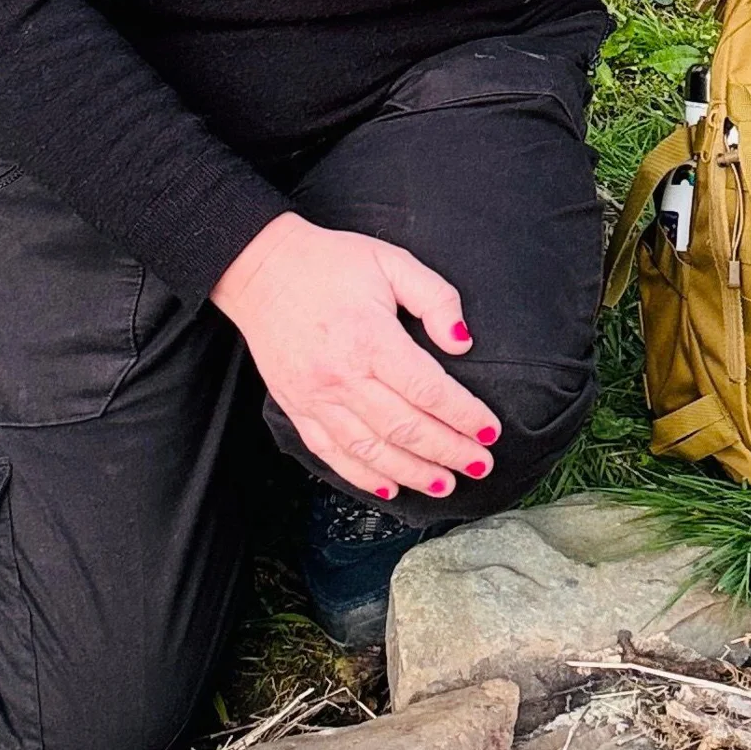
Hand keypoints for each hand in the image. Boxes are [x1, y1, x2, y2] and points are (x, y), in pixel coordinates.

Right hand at [211, 211, 498, 502]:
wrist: (259, 270)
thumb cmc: (329, 263)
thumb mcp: (391, 262)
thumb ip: (434, 298)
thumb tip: (462, 340)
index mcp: (370, 338)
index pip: (428, 389)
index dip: (464, 415)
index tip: (490, 430)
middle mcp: (342, 376)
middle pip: (405, 428)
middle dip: (449, 451)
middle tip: (481, 464)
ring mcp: (316, 398)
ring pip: (371, 450)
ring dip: (412, 472)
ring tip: (445, 484)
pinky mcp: (297, 408)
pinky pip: (332, 453)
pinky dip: (363, 476)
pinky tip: (390, 488)